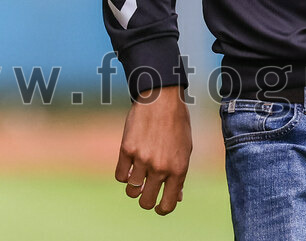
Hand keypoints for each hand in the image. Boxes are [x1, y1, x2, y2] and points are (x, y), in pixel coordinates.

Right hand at [115, 85, 191, 214]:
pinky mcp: (126, 150)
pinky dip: (124, 173)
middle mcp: (160, 167)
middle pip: (145, 202)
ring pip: (131, 190)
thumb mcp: (185, 149)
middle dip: (146, 199)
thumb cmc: (177, 123)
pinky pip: (120, 176)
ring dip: (134, 185)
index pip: (167, 205)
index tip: (158, 205)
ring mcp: (142, 159)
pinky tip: (131, 163)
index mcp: (178, 169)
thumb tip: (176, 197)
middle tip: (146, 189)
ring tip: (140, 171)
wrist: (162, 98)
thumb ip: (179, 175)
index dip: (161, 208)